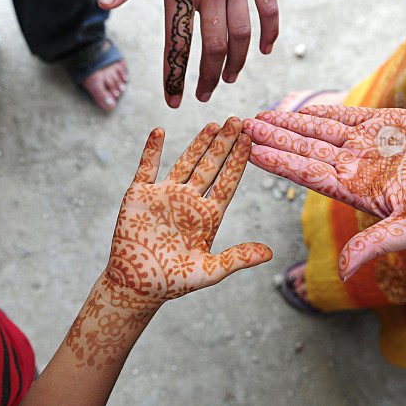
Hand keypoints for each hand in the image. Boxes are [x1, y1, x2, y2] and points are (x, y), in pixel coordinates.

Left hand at [98, 0, 277, 107]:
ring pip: (242, 35)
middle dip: (207, 78)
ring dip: (236, 63)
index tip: (173, 100)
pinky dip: (269, 33)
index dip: (174, 75)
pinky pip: (270, 9)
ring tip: (230, 78)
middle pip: (213, 47)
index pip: (176, 42)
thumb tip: (102, 4)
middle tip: (203, 95)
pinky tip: (264, 50)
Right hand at [103, 117, 272, 308]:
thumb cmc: (173, 281)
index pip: (227, 182)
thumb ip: (237, 258)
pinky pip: (146, 167)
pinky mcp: (140, 195)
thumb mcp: (209, 271)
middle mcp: (189, 200)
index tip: (251, 139)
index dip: (238, 161)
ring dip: (198, 143)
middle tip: (238, 120)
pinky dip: (152, 150)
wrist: (136, 285)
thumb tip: (270, 253)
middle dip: (224, 144)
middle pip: (211, 166)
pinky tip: (159, 131)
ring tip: (213, 123)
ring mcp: (165, 195)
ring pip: (185, 162)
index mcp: (207, 215)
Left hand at [243, 106, 405, 280]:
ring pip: (319, 132)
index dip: (277, 161)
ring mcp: (370, 145)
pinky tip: (299, 109)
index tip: (249, 151)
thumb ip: (375, 244)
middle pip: (304, 150)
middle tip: (240, 127)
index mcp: (357, 190)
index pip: (307, 173)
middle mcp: (357, 167)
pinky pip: (347, 116)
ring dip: (290, 123)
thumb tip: (342, 272)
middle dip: (273, 139)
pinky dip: (323, 111)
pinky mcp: (386, 125)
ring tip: (260, 117)